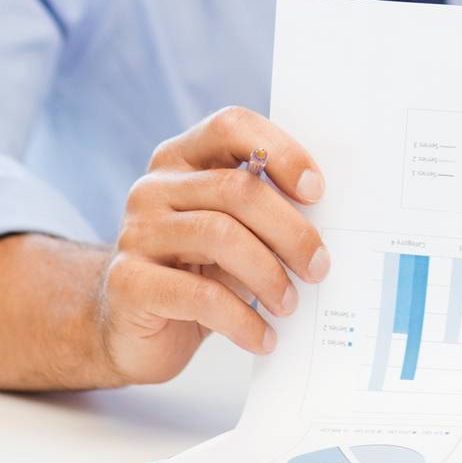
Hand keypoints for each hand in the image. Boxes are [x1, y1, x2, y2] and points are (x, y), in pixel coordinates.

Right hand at [95, 107, 329, 383]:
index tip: (317, 191)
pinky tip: (263, 336)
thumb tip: (334, 215)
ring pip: (220, 237)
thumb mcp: (235, 231)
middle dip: (291, 231)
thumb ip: (266, 209)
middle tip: (319, 267)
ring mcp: (135, 232)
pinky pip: (198, 296)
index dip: (282, 151)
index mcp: (183, 158)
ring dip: (269, 275)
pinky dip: (242, 319)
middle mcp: (154, 187)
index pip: (232, 126)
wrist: (133, 327)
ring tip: (290, 304)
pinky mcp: (127, 282)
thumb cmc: (198, 270)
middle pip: (237, 189)